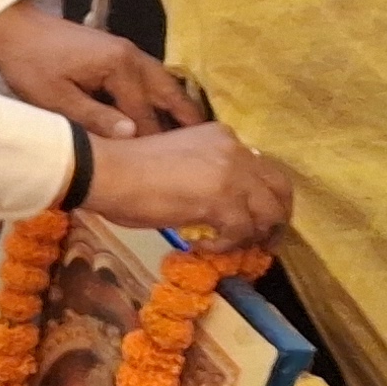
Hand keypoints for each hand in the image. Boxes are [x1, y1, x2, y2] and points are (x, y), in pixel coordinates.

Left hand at [0, 0, 203, 138]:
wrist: (16, 30)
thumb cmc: (31, 66)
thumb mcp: (55, 98)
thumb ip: (94, 117)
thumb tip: (133, 134)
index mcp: (118, 66)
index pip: (144, 112)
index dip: (153, 141)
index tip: (167, 166)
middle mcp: (132, 56)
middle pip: (167, 92)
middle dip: (186, 119)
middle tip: (206, 146)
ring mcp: (127, 52)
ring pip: (163, 83)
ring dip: (178, 106)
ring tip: (196, 132)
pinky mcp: (118, 53)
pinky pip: (149, 78)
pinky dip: (161, 96)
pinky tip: (164, 113)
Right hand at [80, 122, 290, 244]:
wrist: (107, 171)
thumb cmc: (129, 168)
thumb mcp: (181, 160)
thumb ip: (209, 173)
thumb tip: (224, 206)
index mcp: (224, 137)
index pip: (263, 168)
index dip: (263, 197)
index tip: (255, 218)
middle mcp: (235, 150)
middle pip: (279, 188)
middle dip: (276, 218)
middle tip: (264, 241)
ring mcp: (232, 174)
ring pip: (268, 213)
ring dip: (254, 236)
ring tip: (232, 248)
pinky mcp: (222, 200)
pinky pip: (241, 232)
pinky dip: (226, 246)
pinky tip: (204, 248)